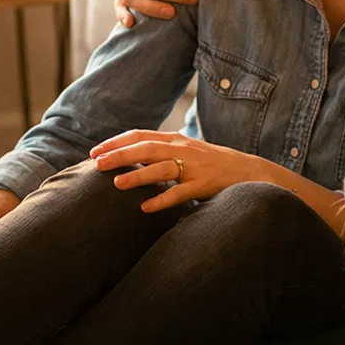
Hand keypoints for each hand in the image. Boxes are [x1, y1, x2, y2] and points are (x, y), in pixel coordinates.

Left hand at [91, 130, 276, 211]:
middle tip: (97, 163)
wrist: (249, 171)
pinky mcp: (205, 185)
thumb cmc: (211, 163)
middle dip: (120, 155)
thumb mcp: (185, 151)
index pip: (141, 136)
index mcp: (176, 140)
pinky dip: (163, 200)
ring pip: (162, 169)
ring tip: (117, 183)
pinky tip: (146, 208)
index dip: (117, 142)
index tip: (95, 151)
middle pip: (146, 149)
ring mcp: (195, 167)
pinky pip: (181, 193)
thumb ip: (161, 152)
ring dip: (138, 176)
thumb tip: (128, 157)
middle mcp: (183, 150)